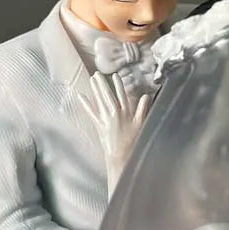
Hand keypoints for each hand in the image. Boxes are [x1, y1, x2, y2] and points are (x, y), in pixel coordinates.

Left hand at [78, 72, 150, 194]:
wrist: (120, 156)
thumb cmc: (132, 141)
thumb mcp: (140, 124)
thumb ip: (143, 109)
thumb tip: (147, 96)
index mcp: (125, 112)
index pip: (121, 95)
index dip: (118, 85)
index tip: (115, 75)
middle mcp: (114, 113)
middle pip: (107, 95)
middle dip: (102, 84)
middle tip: (97, 73)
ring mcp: (105, 119)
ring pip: (99, 100)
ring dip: (95, 89)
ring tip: (92, 79)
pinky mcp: (98, 125)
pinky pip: (91, 112)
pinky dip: (86, 104)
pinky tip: (81, 96)